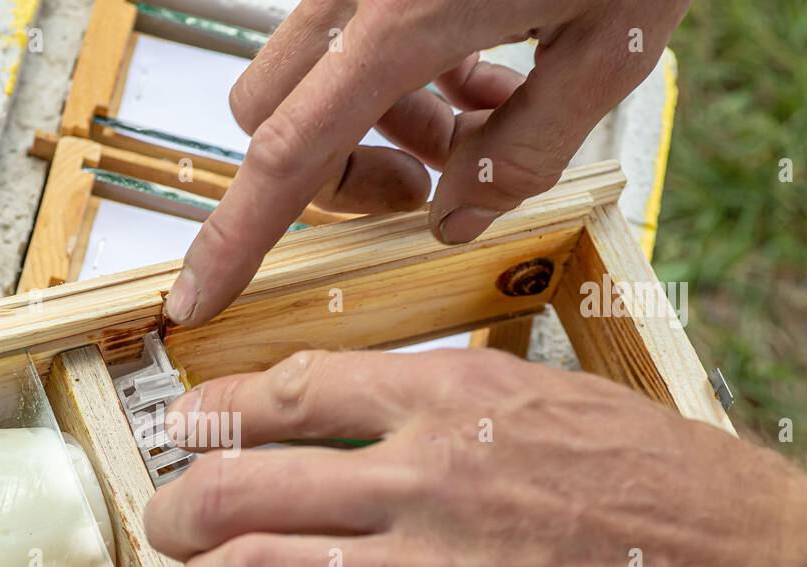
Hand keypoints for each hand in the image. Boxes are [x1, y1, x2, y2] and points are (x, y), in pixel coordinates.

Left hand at [143, 350, 806, 566]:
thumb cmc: (680, 498)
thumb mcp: (561, 407)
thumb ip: (457, 409)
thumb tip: (365, 421)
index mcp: (461, 399)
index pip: (295, 389)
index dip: (216, 413)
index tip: (186, 430)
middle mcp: (435, 475)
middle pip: (248, 480)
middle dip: (182, 504)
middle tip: (169, 524)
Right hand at [163, 0, 692, 326]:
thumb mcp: (608, 45)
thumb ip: (527, 149)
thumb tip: (454, 219)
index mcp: (402, 22)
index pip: (286, 157)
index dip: (236, 240)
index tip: (197, 298)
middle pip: (272, 119)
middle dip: (329, 181)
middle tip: (417, 194)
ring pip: (309, 81)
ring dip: (371, 132)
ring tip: (477, 131)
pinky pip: (350, 38)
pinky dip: (393, 82)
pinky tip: (481, 81)